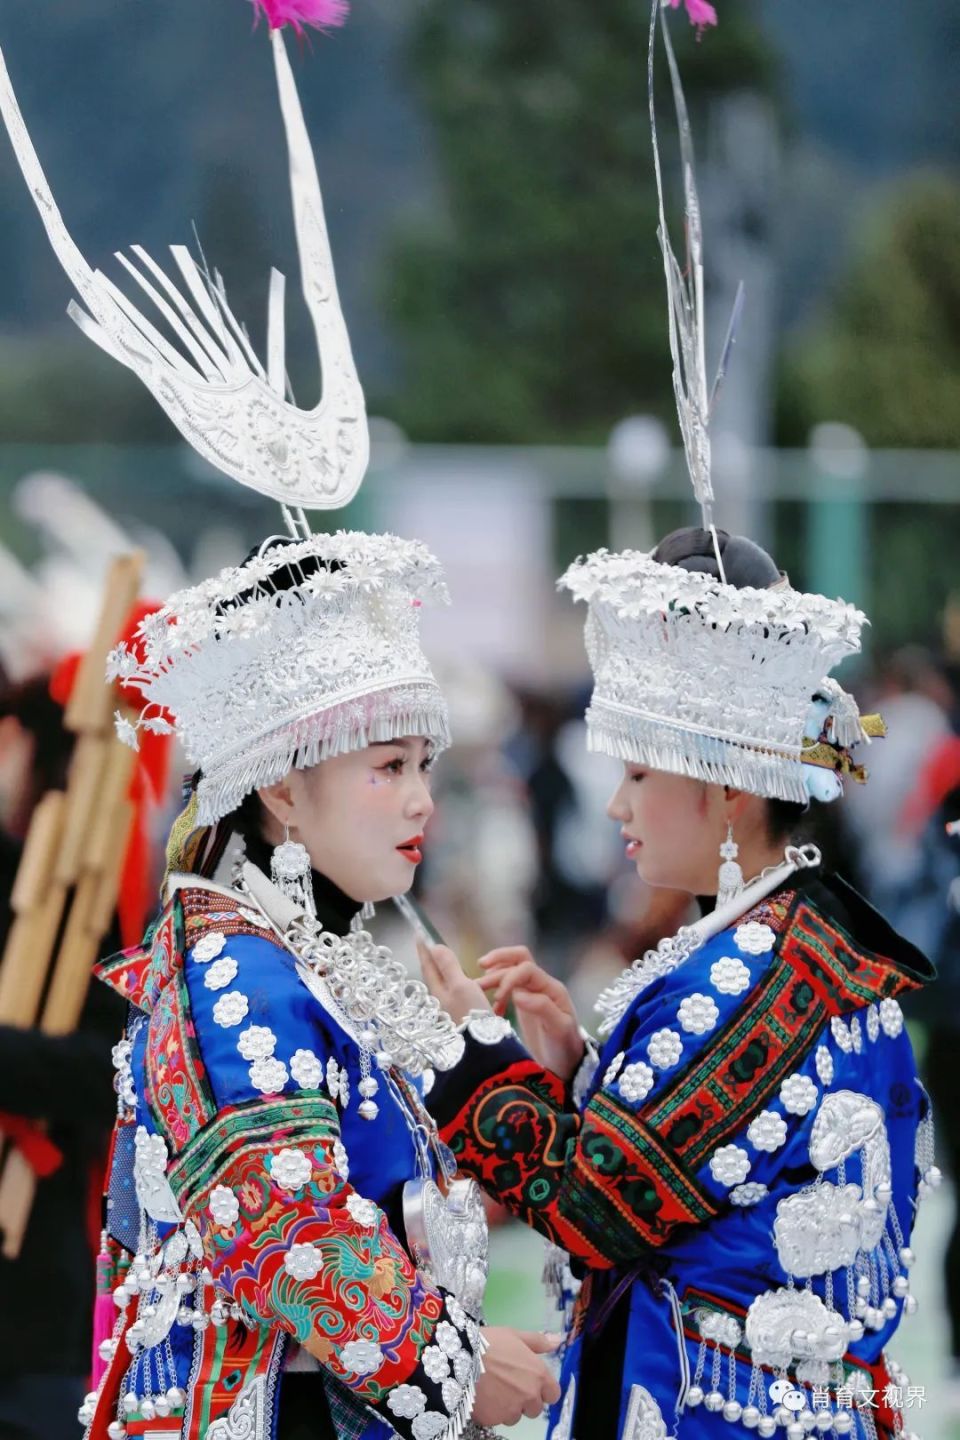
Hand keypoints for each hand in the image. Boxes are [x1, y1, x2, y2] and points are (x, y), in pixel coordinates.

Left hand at [418, 941, 490, 1025]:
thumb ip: (449, 966)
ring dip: (442, 970)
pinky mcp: (461, 1013)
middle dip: (431, 959)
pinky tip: (461, 982)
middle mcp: (441, 999)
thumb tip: (435, 946)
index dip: (424, 950)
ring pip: (443, 983)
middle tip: (429, 945)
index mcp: (438, 990)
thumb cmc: (471, 1012)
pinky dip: (454, 981)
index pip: (428, 965)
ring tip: (444, 960)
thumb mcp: (460, 985)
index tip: (418, 934)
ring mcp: (450, 1007)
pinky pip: (453, 991)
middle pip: (433, 974)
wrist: (482, 1046)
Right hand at [473, 1327, 561, 1425]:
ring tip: (492, 1389)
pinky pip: (497, 1419)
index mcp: (538, 1375)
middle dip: (525, 1400)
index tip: (532, 1382)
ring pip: (515, 1416)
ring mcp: (512, 1411)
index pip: (553, 1394)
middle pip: (535, 1408)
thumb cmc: (489, 1342)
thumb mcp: (514, 1335)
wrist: (458, 1359)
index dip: (544, 1389)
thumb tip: (558, 1342)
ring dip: (508, 1407)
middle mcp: (529, 1396)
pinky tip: (482, 1396)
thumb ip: (538, 1342)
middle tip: (508, 1384)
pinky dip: (492, 1411)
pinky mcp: (494, 1421)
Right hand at [478, 947, 584, 1081]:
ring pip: (510, 972)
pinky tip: (492, 1009)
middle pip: (518, 960)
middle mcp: (541, 986)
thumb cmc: (565, 1047)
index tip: (497, 997)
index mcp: (551, 988)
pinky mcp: (524, 1005)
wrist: (567, 1065)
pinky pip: (507, 989)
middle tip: (479, 971)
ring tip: (477, 989)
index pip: (526, 968)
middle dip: (498, 961)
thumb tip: (518, 994)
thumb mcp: (559, 1029)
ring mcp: (532, 994)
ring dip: (493, 976)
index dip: (509, 977)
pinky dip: (496, 993)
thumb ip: (542, 1007)